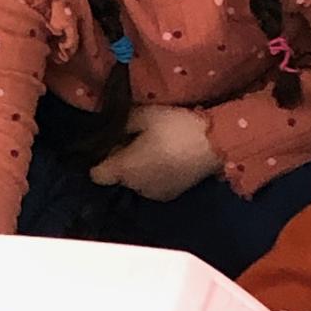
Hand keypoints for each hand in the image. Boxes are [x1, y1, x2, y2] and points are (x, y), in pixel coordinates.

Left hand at [89, 104, 221, 201]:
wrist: (214, 145)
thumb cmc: (174, 127)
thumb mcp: (144, 115)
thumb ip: (122, 122)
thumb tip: (111, 128)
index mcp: (123, 168)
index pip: (97, 174)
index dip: (101, 160)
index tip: (112, 146)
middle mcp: (135, 186)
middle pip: (118, 177)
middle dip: (123, 161)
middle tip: (138, 140)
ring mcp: (154, 194)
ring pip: (136, 182)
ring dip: (140, 170)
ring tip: (157, 150)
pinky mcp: (172, 195)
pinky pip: (153, 186)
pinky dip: (156, 176)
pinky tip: (170, 160)